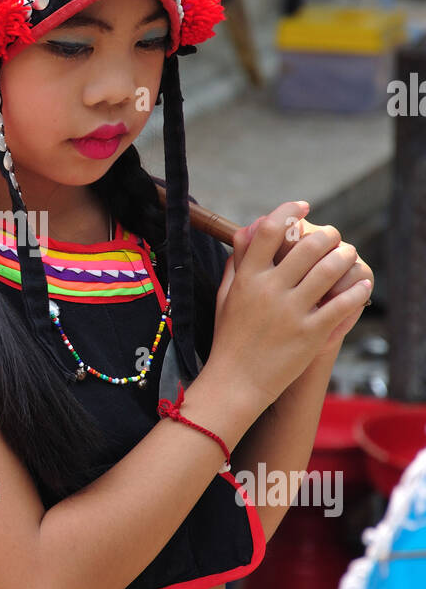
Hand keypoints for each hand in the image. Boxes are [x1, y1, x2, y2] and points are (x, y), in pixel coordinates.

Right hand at [210, 201, 373, 407]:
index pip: (269, 230)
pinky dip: (356, 291)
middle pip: (306, 245)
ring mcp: (291, 312)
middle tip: (334, 236)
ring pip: (328, 270)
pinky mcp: (310, 334)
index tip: (304, 206)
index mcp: (247, 278)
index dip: (289, 211)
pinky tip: (362, 285)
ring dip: (344, 256)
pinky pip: (341, 304)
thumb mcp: (225, 296)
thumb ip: (237, 261)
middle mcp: (269, 290)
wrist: (236, 382)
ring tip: (348, 254)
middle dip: (327, 235)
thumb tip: (248, 230)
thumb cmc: (229, 337)